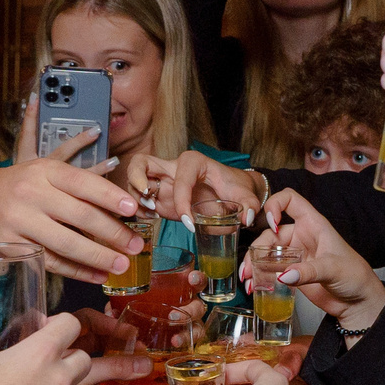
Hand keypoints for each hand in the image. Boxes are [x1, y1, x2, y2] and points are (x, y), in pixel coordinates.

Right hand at [0, 108, 143, 284]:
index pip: (83, 182)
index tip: (133, 209)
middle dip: (112, 233)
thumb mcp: (42, 171)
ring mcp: (18, 221)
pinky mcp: (10, 246)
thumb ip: (77, 183)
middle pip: (79, 216)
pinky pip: (50, 262)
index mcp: (44, 171)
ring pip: (65, 243)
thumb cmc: (18, 185)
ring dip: (98, 257)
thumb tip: (121, 206)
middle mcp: (31, 194)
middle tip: (136, 245)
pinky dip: (76, 270)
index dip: (110, 196)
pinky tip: (97, 275)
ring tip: (122, 265)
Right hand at [144, 150, 267, 223]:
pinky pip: (139, 199)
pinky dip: (139, 210)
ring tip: (151, 213)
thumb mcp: (245, 194)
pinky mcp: (158, 196)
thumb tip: (246, 219)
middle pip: (141, 162)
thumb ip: (250, 205)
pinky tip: (151, 218)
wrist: (230, 191)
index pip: (181, 178)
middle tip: (145, 196)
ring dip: (136, 198)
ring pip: (135, 181)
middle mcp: (172, 168)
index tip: (190, 222)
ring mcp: (162, 181)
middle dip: (135, 177)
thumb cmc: (235, 187)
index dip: (182, 201)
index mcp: (193, 162)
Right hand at [250, 190, 384, 323]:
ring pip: (266, 251)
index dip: (276, 205)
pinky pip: (269, 269)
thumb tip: (283, 276)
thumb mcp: (333, 269)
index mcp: (313, 224)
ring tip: (247, 278)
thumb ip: (308, 272)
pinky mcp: (291, 272)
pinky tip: (252, 286)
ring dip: (253, 263)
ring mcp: (295, 254)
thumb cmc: (354, 276)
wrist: (357, 302)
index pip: (290, 200)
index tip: (272, 225)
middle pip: (271, 231)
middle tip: (250, 266)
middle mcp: (301, 236)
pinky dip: (258, 276)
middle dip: (257, 247)